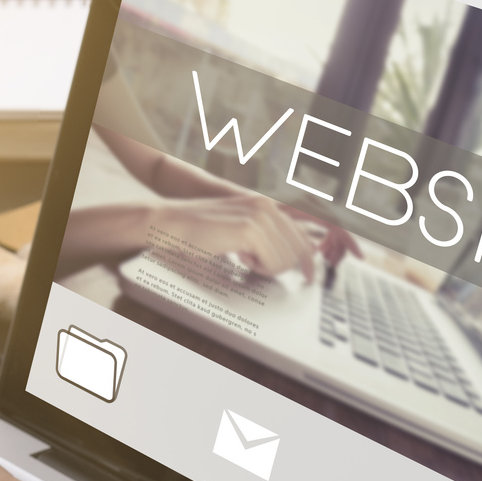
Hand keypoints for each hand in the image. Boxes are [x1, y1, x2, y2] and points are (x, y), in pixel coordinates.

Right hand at [148, 194, 340, 279]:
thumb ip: (264, 237)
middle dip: (283, 267)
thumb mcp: (238, 230)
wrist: (170, 224)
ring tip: (243, 259)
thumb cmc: (199, 231)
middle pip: (299, 249)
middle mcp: (268, 205)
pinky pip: (271, 264)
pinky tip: (239, 258)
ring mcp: (260, 216)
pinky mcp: (251, 230)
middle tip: (258, 269)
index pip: (302, 234)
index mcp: (267, 203)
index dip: (309, 259)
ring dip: (266, 268)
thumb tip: (292, 257)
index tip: (310, 277)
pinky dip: (257, 269)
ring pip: (285, 260)